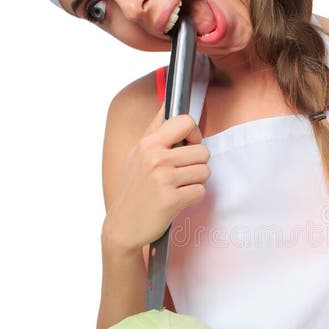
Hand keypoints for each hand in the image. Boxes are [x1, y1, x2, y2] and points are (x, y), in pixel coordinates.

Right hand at [103, 105, 209, 252]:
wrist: (123, 226)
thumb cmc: (134, 189)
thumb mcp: (137, 154)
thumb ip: (155, 129)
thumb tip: (168, 102)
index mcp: (148, 144)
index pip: (185, 122)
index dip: (194, 134)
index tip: (189, 145)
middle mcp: (155, 158)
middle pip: (202, 151)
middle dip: (197, 164)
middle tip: (181, 175)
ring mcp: (163, 179)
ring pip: (205, 171)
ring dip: (196, 181)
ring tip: (178, 187)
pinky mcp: (172, 200)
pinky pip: (201, 191)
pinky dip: (193, 197)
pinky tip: (178, 200)